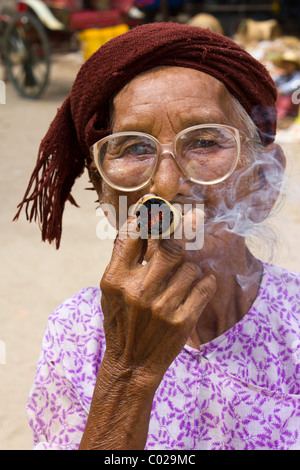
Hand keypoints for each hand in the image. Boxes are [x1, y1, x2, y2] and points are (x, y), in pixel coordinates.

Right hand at [100, 215, 215, 386]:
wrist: (131, 364)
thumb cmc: (121, 321)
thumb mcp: (111, 289)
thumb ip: (124, 257)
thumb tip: (139, 219)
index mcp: (115, 279)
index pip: (133, 233)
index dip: (150, 215)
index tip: (160, 207)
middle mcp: (137, 291)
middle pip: (169, 247)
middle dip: (178, 243)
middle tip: (180, 244)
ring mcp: (161, 307)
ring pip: (190, 267)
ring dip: (190, 269)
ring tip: (183, 279)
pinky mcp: (182, 321)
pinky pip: (205, 286)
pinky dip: (206, 282)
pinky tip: (199, 286)